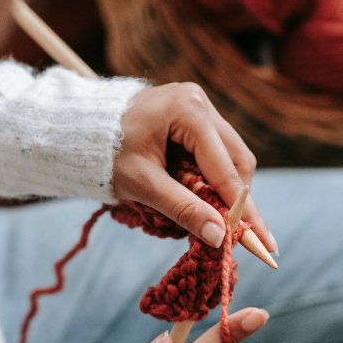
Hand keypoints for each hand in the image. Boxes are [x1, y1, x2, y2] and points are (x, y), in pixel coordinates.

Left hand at [113, 83, 276, 251]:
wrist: (79, 130)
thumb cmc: (105, 154)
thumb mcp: (143, 184)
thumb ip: (183, 209)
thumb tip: (220, 237)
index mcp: (189, 110)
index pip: (226, 169)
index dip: (243, 209)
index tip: (262, 241)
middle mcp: (200, 101)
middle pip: (237, 160)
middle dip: (237, 200)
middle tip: (241, 236)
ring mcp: (198, 105)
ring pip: (230, 156)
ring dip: (224, 189)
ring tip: (216, 218)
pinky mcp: (192, 115)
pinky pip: (214, 151)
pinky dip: (211, 177)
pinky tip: (202, 197)